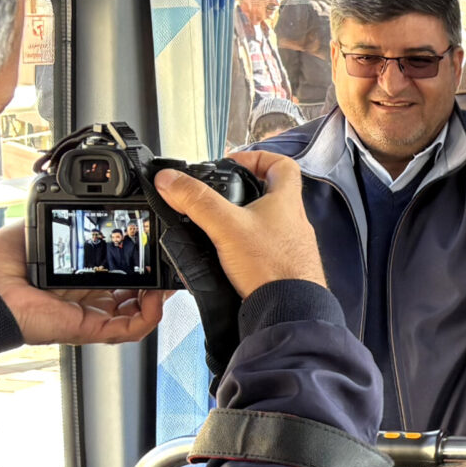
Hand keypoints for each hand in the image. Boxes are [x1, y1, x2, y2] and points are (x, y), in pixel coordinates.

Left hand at [0, 223, 166, 346]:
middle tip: (166, 263)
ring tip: (165, 278)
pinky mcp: (90, 329)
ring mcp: (90, 316)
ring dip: (157, 298)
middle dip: (155, 281)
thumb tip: (83, 201)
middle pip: (134, 297)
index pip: (118, 277)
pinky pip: (130, 330)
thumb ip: (66, 219)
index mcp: (76, 279)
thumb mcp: (40, 230)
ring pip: (138, 315)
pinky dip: (150, 316)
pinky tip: (155, 297)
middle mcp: (86, 300)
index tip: (151, 249)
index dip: (139, 266)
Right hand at [153, 151, 325, 294]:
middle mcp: (294, 221)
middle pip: (273, 193)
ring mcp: (292, 246)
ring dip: (244, 222)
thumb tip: (171, 180)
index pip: (281, 164)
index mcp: (286, 201)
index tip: (233, 163)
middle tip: (220, 196)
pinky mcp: (286, 267)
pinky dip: (248, 249)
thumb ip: (197, 201)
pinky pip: (267, 250)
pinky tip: (229, 259)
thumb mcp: (226, 226)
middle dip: (244, 191)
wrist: (290, 310)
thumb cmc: (272, 268)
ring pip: (269, 223)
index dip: (257, 156)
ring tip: (219, 227)